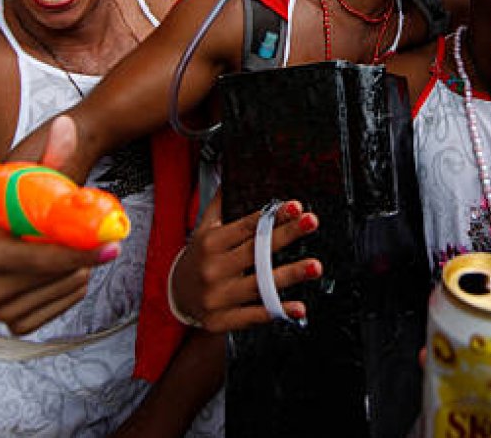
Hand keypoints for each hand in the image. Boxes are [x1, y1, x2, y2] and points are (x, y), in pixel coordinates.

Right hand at [0, 116, 117, 332]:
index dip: (76, 253)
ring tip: (73, 253)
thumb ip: (55, 154)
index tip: (109, 245)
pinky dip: (71, 292)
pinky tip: (66, 273)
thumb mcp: (42, 176)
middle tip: (100, 245)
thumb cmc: (32, 201)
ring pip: (60, 294)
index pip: (37, 257)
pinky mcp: (15, 322)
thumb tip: (66, 125)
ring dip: (78, 274)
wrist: (22, 232)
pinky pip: (58, 310)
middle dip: (82, 260)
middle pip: (53, 278)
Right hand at [169, 190, 322, 332]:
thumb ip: (219, 204)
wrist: (175, 296)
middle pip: (255, 251)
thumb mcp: (204, 229)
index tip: (294, 206)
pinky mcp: (222, 319)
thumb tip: (228, 172)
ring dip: (289, 275)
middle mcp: (213, 268)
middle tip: (311, 222)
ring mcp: (218, 296)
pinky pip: (253, 315)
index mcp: (210, 242)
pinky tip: (298, 307)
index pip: (246, 227)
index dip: (271, 216)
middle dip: (286, 236)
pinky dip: (277, 311)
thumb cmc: (198, 257)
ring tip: (315, 266)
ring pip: (259, 284)